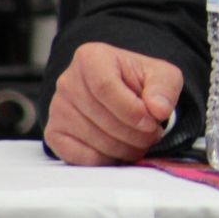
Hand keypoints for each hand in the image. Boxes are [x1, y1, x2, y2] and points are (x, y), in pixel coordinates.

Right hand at [44, 42, 182, 165]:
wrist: (121, 92)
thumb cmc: (138, 82)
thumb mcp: (162, 76)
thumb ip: (164, 88)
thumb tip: (159, 110)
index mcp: (91, 58)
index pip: (105, 87)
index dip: (131, 111)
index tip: (152, 122)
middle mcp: (68, 81)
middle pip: (100, 116)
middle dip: (133, 134)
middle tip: (152, 136)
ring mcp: (57, 108)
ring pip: (92, 139)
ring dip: (124, 148)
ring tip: (140, 142)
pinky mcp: (54, 133)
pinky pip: (79, 156)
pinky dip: (106, 159)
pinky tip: (121, 151)